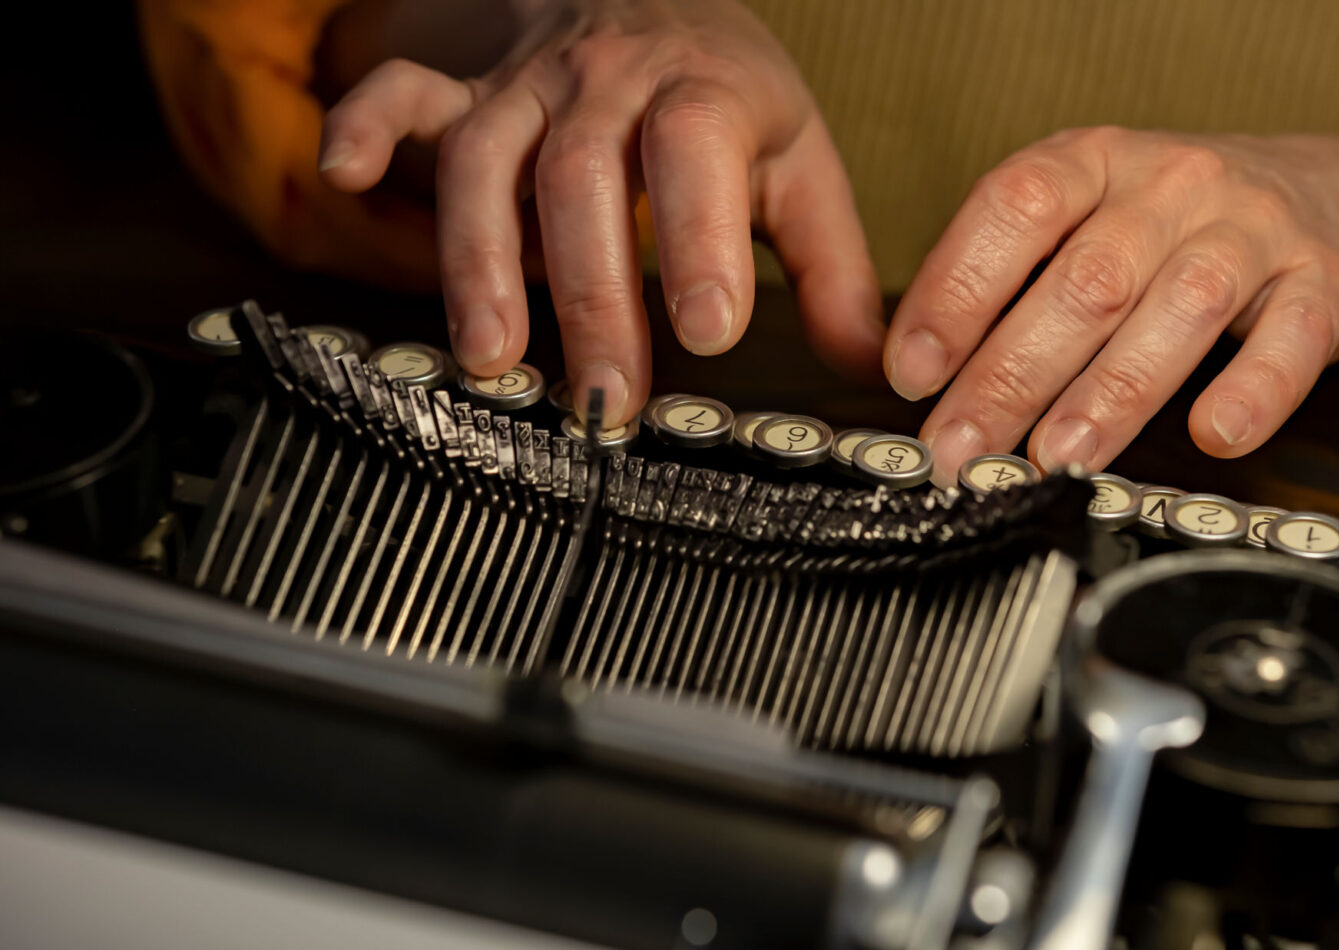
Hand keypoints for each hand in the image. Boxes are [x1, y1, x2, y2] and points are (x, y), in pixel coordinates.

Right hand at [319, 0, 882, 423]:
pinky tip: (344, 175)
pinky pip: (407, 95)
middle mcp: (609, 83)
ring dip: (480, 258)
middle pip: (585, 176)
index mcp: (705, 92)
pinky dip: (369, 128)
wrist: (654, 0)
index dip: (698, 236)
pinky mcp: (471, 94)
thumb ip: (831, 268)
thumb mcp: (800, 167)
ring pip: (487, 158)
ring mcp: (530, 87)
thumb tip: (871, 367)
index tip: (708, 331)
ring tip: (492, 358)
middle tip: (606, 399)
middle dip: (593, 294)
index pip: (696, 149)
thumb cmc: (727, 100)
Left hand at [886, 128, 1338, 483]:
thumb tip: (912, 374)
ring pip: (1179, 310)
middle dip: (1010, 376)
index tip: (912, 371)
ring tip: (1053, 460)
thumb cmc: (1162, 229)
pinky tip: (1211, 436)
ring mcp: (1253, 231)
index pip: (1015, 209)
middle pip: (1086, 280)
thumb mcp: (1076, 223)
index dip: (957, 290)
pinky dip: (1253, 392)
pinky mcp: (1321, 285)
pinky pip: (1292, 339)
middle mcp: (1173, 184)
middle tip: (960, 449)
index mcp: (1094, 161)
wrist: (1316, 197)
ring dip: (1109, 395)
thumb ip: (1003, 284)